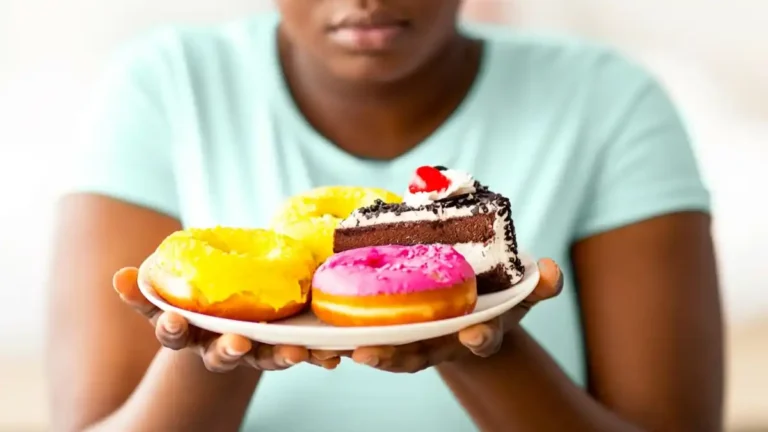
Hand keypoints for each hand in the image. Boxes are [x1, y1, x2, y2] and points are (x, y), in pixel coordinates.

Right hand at [113, 267, 340, 371]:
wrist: (230, 319)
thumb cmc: (196, 304)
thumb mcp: (169, 296)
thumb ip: (147, 291)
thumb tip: (119, 276)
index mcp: (190, 334)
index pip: (174, 335)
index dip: (172, 329)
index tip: (174, 321)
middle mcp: (220, 348)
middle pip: (222, 354)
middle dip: (229, 350)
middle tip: (237, 344)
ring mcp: (254, 351)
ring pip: (266, 357)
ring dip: (281, 355)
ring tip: (297, 352)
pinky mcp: (284, 347)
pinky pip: (302, 354)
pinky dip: (317, 356)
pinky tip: (333, 357)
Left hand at [315, 258, 562, 372]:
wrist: (467, 310)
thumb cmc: (495, 299)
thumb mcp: (519, 291)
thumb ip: (539, 285)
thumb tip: (554, 271)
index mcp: (478, 331)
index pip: (482, 338)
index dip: (480, 338)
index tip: (475, 334)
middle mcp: (444, 343)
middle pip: (420, 356)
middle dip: (397, 357)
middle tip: (371, 353)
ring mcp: (418, 341)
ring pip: (389, 353)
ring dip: (370, 352)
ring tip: (349, 349)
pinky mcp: (395, 332)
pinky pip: (372, 337)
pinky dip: (353, 337)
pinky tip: (331, 332)